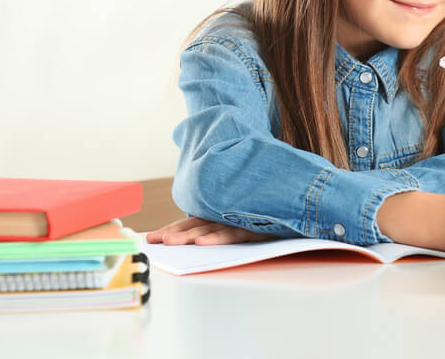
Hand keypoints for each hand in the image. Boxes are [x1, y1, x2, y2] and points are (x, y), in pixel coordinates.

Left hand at [145, 216, 272, 245]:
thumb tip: (197, 234)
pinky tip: (202, 243)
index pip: (190, 221)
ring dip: (188, 236)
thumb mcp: (240, 218)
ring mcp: (239, 220)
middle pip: (195, 225)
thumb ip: (220, 223)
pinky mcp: (253, 227)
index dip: (170, 228)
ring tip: (170, 242)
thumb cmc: (266, 212)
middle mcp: (226, 215)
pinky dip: (216, 238)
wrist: (294, 201)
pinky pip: (232, 233)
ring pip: (209, 229)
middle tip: (153, 241)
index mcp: (220, 212)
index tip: (150, 237)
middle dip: (173, 233)